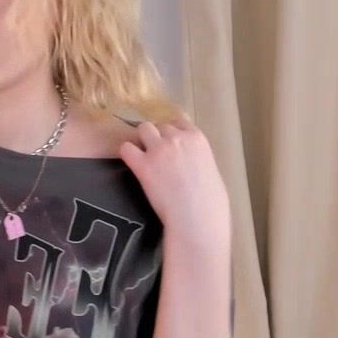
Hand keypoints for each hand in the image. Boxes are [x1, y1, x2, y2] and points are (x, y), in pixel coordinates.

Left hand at [118, 113, 230, 243]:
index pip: (179, 120)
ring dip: (142, 141)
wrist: (196, 217)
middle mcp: (177, 138)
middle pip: (159, 125)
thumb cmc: (210, 201)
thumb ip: (197, 158)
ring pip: (143, 129)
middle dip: (157, 137)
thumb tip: (190, 161)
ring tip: (143, 157)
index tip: (170, 142)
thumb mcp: (210, 170)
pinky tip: (132, 164)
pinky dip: (128, 154)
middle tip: (156, 155)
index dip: (172, 132)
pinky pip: (126, 148)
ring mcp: (158, 149)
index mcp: (197, 138)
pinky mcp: (142, 164)